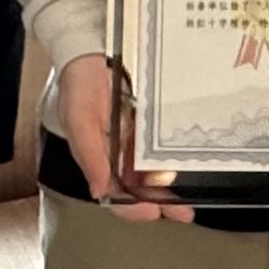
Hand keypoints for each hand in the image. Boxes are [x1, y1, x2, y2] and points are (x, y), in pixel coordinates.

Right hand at [53, 51, 192, 222]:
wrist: (88, 56)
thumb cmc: (77, 88)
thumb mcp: (79, 120)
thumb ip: (89, 155)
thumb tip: (99, 190)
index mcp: (95, 161)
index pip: (113, 196)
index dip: (132, 209)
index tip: (153, 212)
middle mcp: (113, 158)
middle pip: (137, 191)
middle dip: (160, 204)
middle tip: (183, 212)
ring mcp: (128, 145)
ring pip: (150, 175)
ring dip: (169, 187)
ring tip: (190, 198)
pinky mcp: (142, 131)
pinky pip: (158, 151)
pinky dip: (170, 162)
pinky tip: (188, 166)